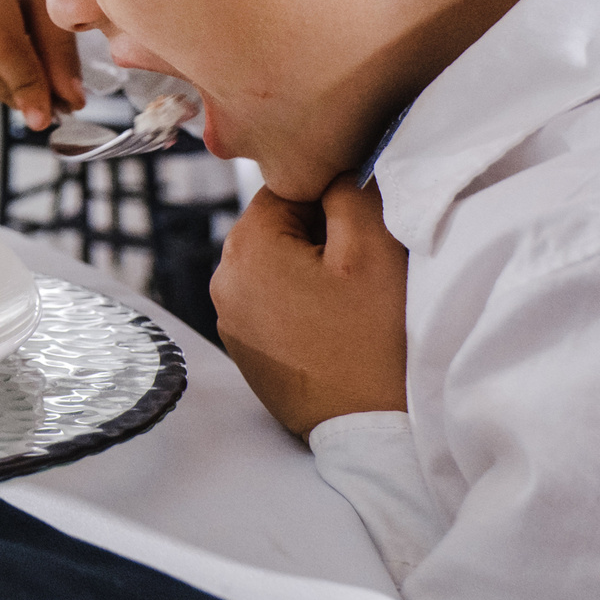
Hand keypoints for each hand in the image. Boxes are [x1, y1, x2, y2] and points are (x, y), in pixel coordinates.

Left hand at [211, 177, 408, 439]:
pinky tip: (335, 331)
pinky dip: (301, 307)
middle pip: (275, 230)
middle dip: (317, 239)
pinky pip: (272, 306)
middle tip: (359, 272)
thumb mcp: (374, 245)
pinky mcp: (246, 354)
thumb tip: (330, 170)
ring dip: (310, 274)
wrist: (375, 430)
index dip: (328, 203)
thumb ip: (347, 191)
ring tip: (349, 305)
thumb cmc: (377, 338)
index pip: (283, 190)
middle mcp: (222, 284)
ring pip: (275, 268)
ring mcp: (230, 323)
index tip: (359, 232)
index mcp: (244, 249)